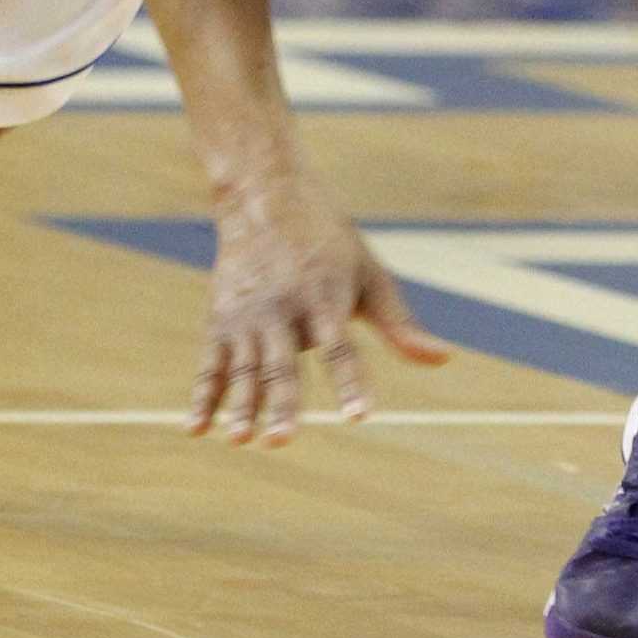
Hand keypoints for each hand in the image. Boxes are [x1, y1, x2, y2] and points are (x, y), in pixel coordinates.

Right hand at [191, 163, 449, 445]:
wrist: (265, 194)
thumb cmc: (329, 240)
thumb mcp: (369, 274)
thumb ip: (399, 324)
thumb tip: (443, 360)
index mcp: (326, 296)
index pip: (342, 347)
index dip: (351, 382)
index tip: (360, 416)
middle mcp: (284, 308)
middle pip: (283, 364)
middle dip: (282, 404)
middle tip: (281, 442)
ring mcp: (248, 315)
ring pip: (244, 368)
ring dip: (240, 405)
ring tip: (240, 439)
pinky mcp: (220, 320)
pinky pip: (209, 365)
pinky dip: (203, 397)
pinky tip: (195, 429)